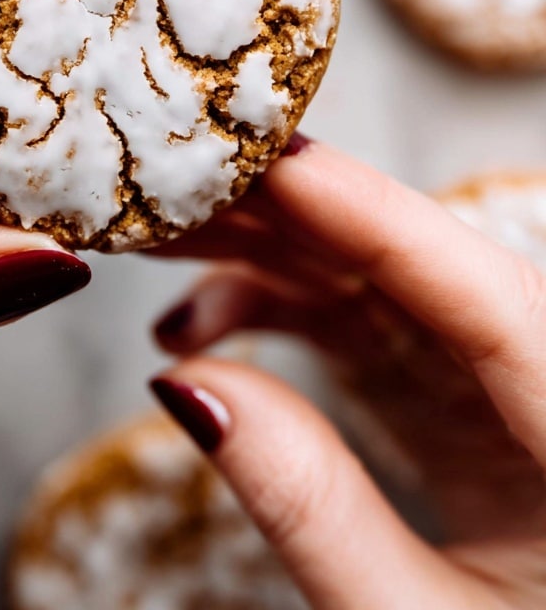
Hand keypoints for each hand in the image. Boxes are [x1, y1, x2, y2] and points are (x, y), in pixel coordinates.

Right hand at [150, 139, 545, 608]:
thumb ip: (309, 505)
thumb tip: (189, 384)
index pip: (488, 300)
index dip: (376, 216)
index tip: (270, 162)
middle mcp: (543, 382)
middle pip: (418, 263)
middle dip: (291, 213)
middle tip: (173, 188)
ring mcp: (495, 385)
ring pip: (380, 279)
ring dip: (268, 252)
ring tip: (159, 251)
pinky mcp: (450, 398)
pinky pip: (363, 326)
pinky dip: (279, 312)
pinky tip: (197, 331)